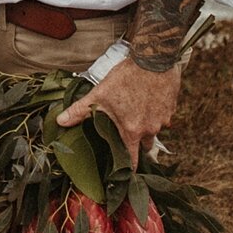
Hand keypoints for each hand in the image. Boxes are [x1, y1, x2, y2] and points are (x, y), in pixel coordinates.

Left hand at [58, 56, 180, 161]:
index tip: (122, 173)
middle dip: (137, 143)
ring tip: (136, 113)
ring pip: (155, 130)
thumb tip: (60, 121)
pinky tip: (148, 101)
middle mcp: (150, 129)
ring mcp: (164, 119)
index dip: (127, 169)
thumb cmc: (126, 77)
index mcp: (132, 131)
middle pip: (145, 146)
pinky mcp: (172, 108)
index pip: (132, 161)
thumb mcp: (99, 94)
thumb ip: (80, 111)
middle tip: (127, 135)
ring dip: (147, 126)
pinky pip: (164, 117)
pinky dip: (156, 113)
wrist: (154, 58)